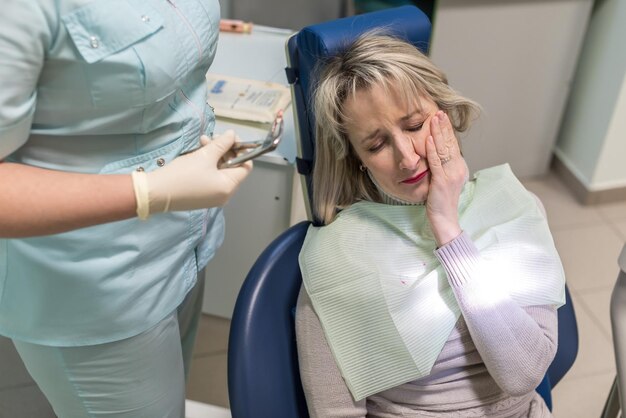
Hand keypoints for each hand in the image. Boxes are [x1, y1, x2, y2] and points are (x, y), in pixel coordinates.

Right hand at [143, 130, 252, 213]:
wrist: (155, 193)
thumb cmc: (182, 175)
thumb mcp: (204, 155)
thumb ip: (221, 144)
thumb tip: (232, 135)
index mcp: (229, 187)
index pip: (246, 166)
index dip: (240, 150)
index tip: (229, 138)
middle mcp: (225, 195)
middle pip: (233, 168)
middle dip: (225, 150)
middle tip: (212, 137)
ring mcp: (213, 197)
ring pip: (221, 171)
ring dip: (214, 154)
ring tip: (202, 141)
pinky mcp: (203, 196)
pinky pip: (212, 178)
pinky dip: (208, 165)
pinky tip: (198, 153)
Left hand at [425, 111, 467, 245]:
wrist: (445, 219)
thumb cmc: (441, 202)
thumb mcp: (443, 180)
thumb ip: (442, 167)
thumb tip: (436, 153)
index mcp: (460, 168)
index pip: (453, 145)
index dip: (448, 130)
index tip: (443, 117)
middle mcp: (458, 169)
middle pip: (450, 144)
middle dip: (444, 127)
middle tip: (439, 111)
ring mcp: (451, 175)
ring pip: (443, 150)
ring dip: (438, 133)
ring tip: (434, 119)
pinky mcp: (441, 181)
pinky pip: (436, 162)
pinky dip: (431, 150)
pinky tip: (427, 138)